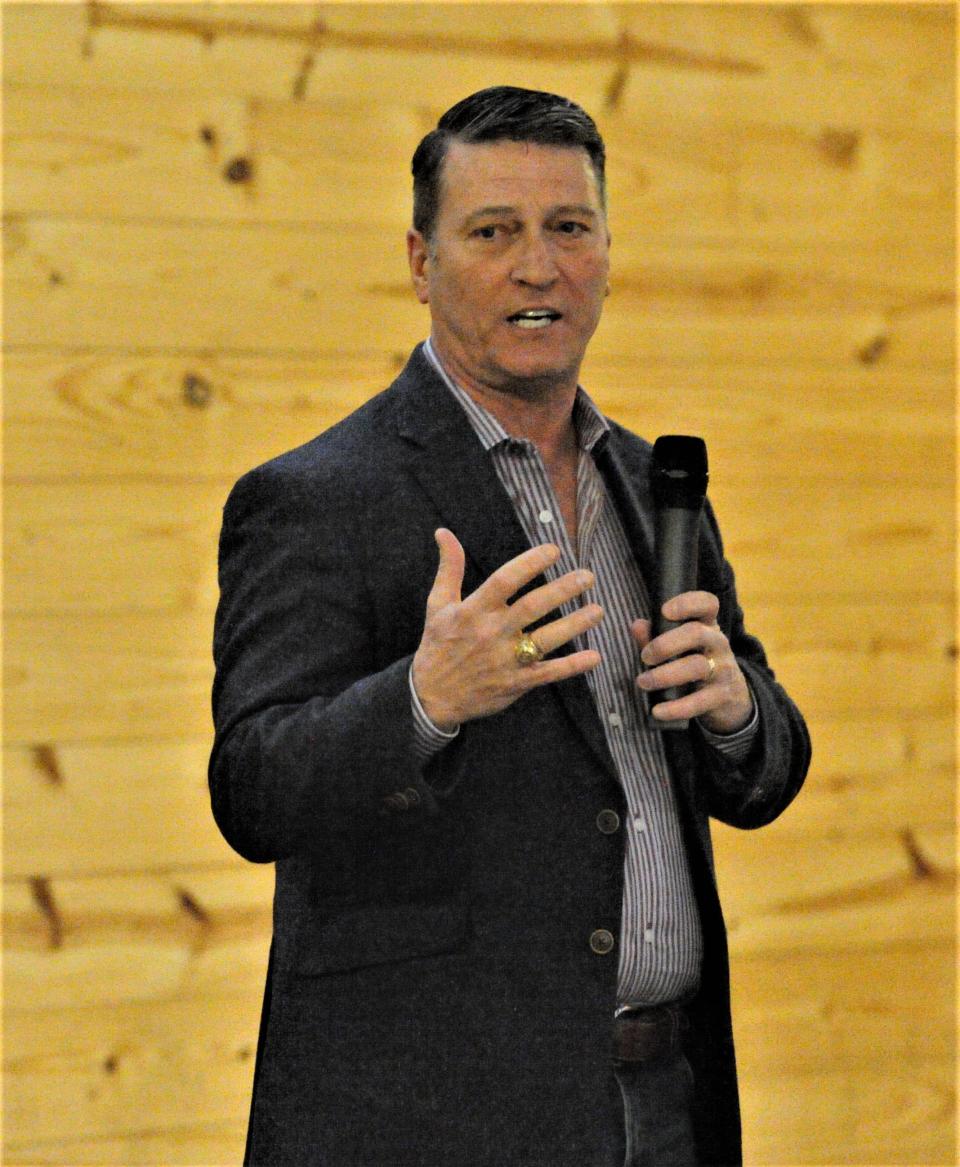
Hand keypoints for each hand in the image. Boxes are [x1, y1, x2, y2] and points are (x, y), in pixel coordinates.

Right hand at [412, 528, 602, 731]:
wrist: (431, 696)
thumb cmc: (437, 645)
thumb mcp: (437, 604)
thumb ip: (449, 567)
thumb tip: (444, 532)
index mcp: (473, 610)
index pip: (505, 580)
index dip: (530, 563)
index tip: (554, 550)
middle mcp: (492, 633)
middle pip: (532, 607)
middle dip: (563, 590)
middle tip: (587, 576)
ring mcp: (505, 660)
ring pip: (546, 640)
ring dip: (575, 625)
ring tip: (598, 610)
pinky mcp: (515, 683)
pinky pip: (548, 674)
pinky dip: (572, 666)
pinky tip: (594, 656)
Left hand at [633, 591, 752, 733]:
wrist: (730, 698)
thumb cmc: (694, 663)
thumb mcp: (678, 647)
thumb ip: (655, 636)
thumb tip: (637, 625)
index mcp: (707, 625)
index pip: (708, 603)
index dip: (688, 602)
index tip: (664, 611)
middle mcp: (718, 643)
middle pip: (697, 633)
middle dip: (665, 644)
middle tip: (645, 657)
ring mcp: (723, 669)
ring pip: (697, 666)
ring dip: (664, 675)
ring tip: (643, 682)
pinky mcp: (722, 696)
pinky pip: (699, 701)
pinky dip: (676, 707)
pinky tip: (657, 711)